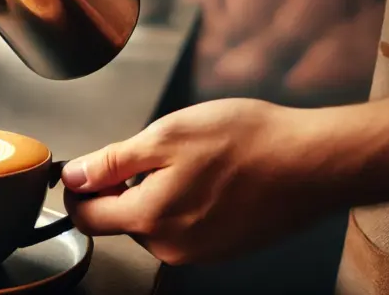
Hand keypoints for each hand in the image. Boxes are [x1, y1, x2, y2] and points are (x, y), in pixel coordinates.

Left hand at [61, 98, 339, 264]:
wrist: (315, 163)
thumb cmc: (248, 142)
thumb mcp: (165, 136)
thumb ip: (112, 161)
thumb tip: (73, 176)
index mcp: (151, 218)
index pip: (87, 217)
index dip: (77, 189)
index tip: (81, 167)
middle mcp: (172, 246)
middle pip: (122, 219)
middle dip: (124, 186)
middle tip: (154, 149)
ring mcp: (200, 251)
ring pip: (155, 221)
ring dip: (157, 192)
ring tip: (193, 159)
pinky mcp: (224, 248)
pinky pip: (186, 225)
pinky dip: (187, 200)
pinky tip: (213, 175)